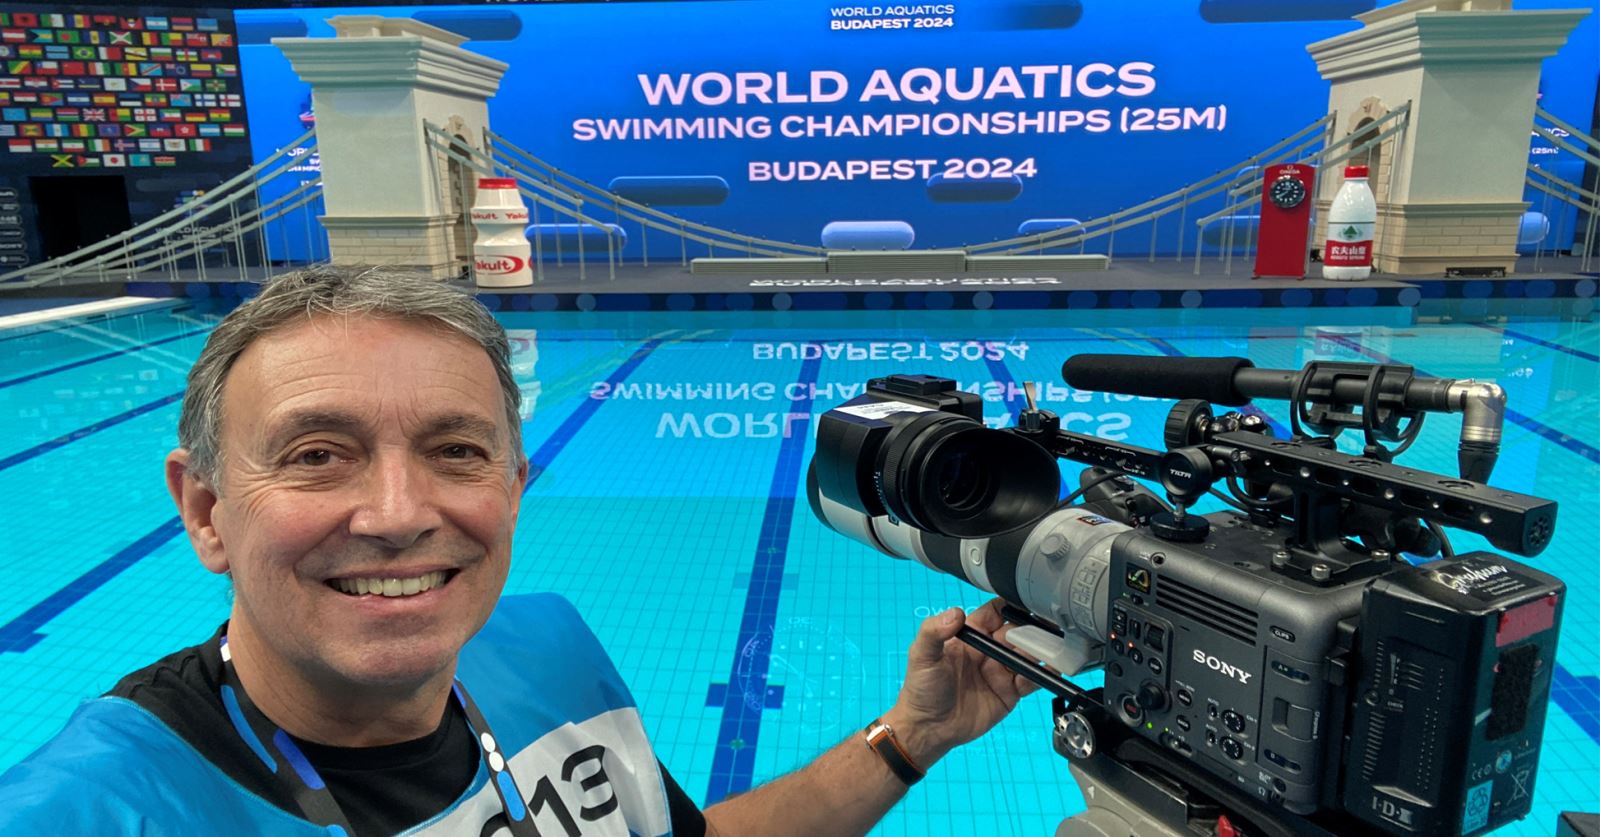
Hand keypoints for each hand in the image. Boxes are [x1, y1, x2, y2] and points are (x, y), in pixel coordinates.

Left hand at [883, 599, 1040, 766]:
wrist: (929, 729)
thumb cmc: (921, 689)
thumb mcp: (921, 656)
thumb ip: (934, 631)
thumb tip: (955, 613)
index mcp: (970, 635)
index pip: (996, 612)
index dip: (1012, 606)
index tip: (1027, 601)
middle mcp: (989, 650)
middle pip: (1018, 632)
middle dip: (1032, 629)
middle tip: (1045, 629)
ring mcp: (1001, 671)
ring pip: (1029, 655)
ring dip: (1041, 650)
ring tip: (1051, 648)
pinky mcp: (1010, 693)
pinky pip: (1032, 680)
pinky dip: (1044, 674)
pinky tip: (1051, 670)